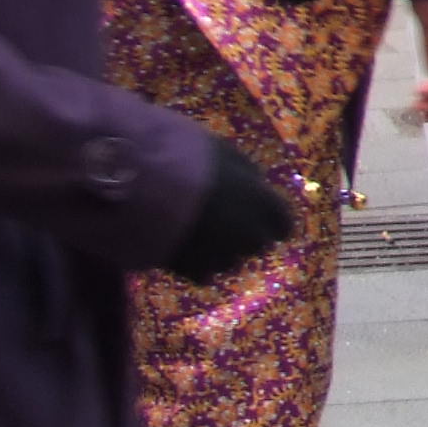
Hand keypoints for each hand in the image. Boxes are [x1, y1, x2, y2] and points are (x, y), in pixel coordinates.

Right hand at [162, 133, 299, 281]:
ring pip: (231, 261)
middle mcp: (250, 236)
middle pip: (258, 244)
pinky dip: (196, 264)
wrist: (143, 190)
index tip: (260, 213)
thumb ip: (245, 172)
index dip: (272, 219)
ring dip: (221, 250)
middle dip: (246, 234)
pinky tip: (182, 246)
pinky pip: (203, 272)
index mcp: (264, 204)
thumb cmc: (187, 160)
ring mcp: (223, 257)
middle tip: (223, 218)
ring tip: (196, 230)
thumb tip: (256, 183)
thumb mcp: (223, 153)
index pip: (284, 225)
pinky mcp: (193, 272)